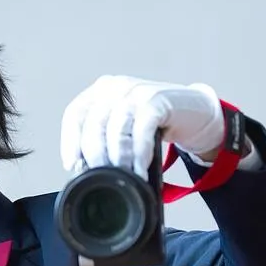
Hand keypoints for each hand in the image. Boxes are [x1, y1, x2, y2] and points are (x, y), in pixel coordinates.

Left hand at [60, 76, 223, 179]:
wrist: (196, 113)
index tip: (72, 164)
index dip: (70, 141)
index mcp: (101, 91)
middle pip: (94, 125)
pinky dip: (139, 154)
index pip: (75, 114)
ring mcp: (135, 91)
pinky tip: (140, 169)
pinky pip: (141, 131)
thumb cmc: (156, 123)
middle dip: (96, 156)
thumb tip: (86, 170)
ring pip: (116, 130)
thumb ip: (106, 139)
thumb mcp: (124, 127)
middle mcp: (115, 87)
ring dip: (118, 159)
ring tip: (123, 178)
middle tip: (102, 177)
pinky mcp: (156, 100)